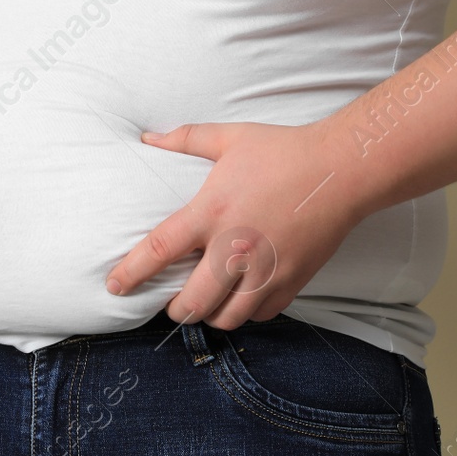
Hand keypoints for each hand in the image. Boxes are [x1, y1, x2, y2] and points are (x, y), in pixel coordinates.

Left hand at [105, 121, 362, 330]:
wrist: (341, 170)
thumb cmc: (283, 151)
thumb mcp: (229, 138)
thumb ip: (184, 139)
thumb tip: (148, 137)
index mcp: (212, 213)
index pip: (159, 250)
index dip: (132, 273)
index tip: (115, 287)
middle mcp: (235, 248)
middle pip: (191, 303)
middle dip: (175, 310)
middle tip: (171, 303)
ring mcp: (265, 270)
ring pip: (226, 318)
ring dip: (210, 316)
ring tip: (206, 303)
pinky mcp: (292, 281)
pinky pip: (260, 315)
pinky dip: (246, 312)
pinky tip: (241, 297)